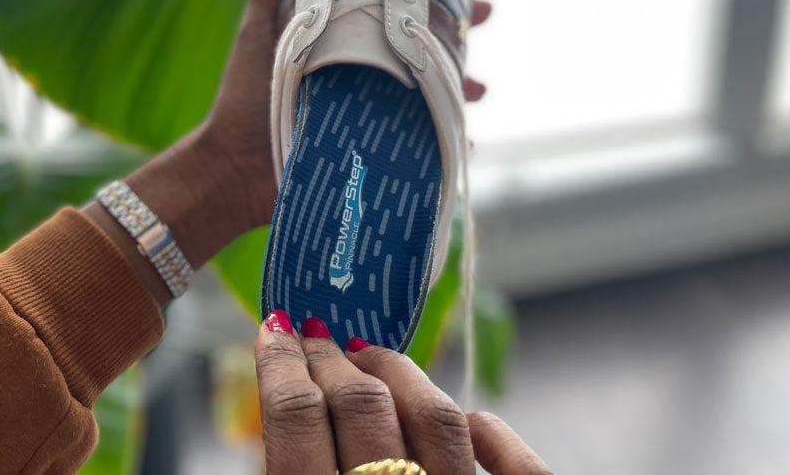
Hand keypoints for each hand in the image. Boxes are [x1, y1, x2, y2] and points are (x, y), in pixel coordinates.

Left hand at [204, 0, 492, 228]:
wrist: (233, 165)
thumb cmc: (244, 97)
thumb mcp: (260, 31)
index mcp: (344, 45)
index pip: (394, 13)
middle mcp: (365, 77)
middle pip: (423, 51)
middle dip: (458, 34)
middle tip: (483, 18)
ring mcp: (375, 117)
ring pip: (431, 97)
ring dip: (460, 91)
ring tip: (479, 89)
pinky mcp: (377, 155)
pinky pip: (422, 150)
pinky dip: (446, 147)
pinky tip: (465, 145)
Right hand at [255, 311, 550, 474]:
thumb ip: (287, 464)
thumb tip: (284, 412)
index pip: (298, 416)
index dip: (280, 363)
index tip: (274, 328)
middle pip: (360, 404)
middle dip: (329, 357)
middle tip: (313, 330)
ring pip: (434, 414)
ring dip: (396, 372)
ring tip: (368, 354)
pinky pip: (516, 467)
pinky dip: (493, 434)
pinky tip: (474, 417)